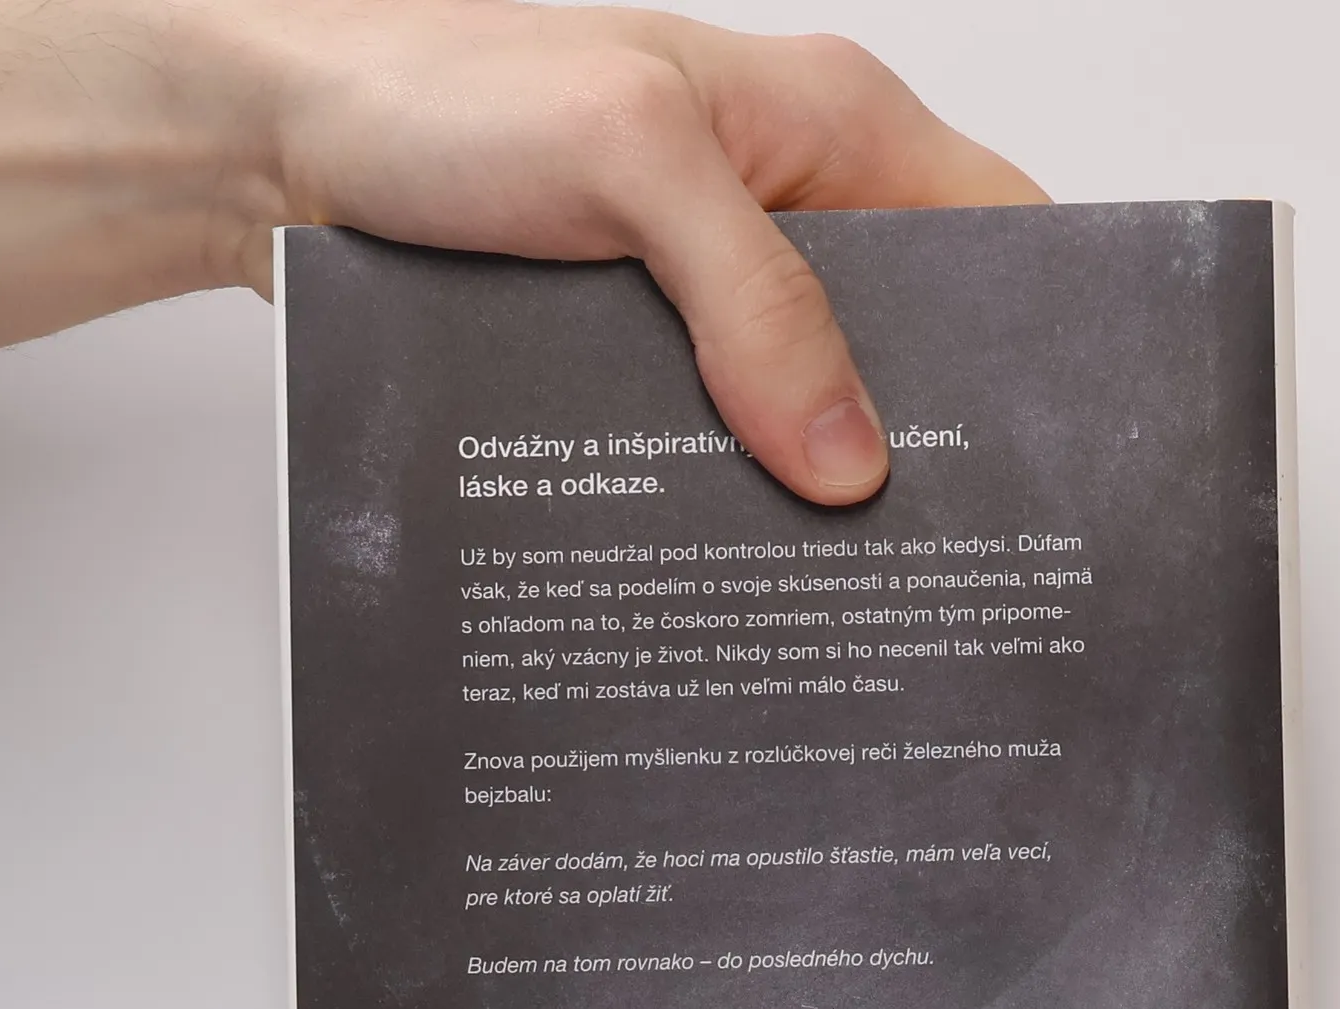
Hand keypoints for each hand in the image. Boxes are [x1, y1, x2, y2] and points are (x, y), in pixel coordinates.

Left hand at [0, 0, 1045, 497]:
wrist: (279, 148)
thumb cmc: (437, 94)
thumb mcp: (626, 162)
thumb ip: (752, 302)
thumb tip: (849, 462)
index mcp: (826, 126)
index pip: (1000, 233)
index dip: (1047, 335)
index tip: (1060, 451)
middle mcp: (788, 213)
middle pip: (918, 343)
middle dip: (935, 440)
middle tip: (946, 553)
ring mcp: (715, 297)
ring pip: (820, 405)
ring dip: (825, 484)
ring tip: (849, 582)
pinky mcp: (647, 361)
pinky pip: (728, 438)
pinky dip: (740, 495)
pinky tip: (740, 557)